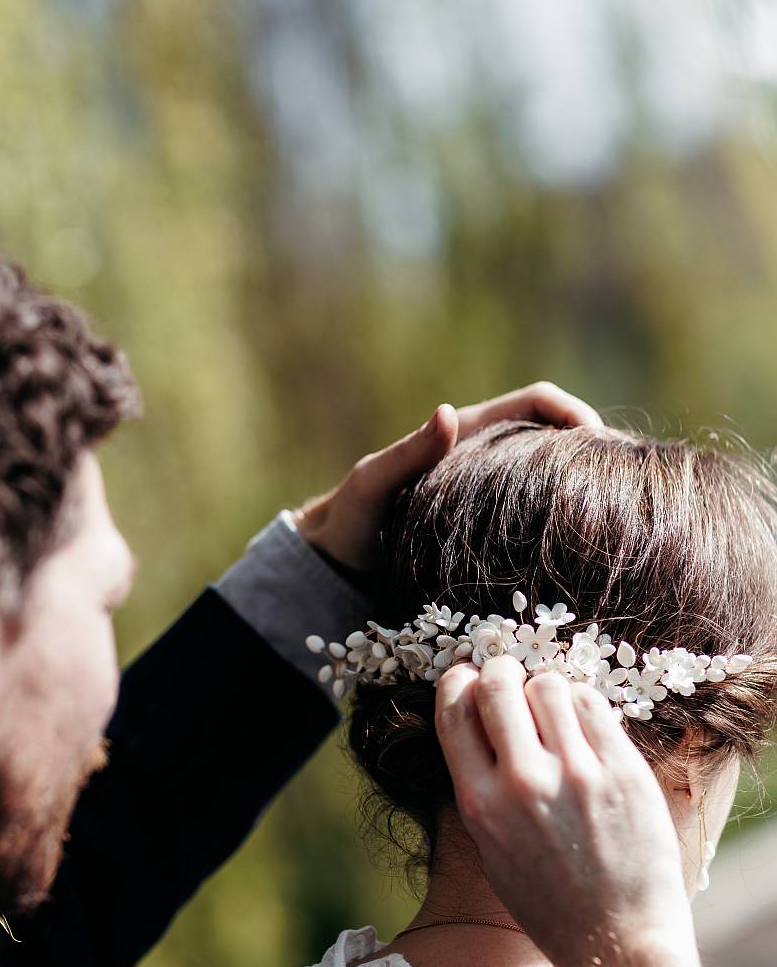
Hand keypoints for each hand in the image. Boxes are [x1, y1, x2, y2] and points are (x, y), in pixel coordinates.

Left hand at [294, 383, 600, 570]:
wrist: (335, 564)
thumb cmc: (348, 522)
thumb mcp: (369, 487)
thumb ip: (404, 453)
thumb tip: (445, 413)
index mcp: (465, 434)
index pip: (540, 402)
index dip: (578, 413)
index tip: (605, 447)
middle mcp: (488, 456)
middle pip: (561, 435)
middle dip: (599, 451)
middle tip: (632, 487)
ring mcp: (495, 492)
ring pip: (558, 475)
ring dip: (591, 486)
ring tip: (623, 519)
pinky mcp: (495, 526)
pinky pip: (545, 513)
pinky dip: (571, 519)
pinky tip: (588, 551)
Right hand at [434, 659, 702, 966]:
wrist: (617, 941)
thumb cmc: (550, 902)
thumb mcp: (491, 851)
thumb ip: (480, 788)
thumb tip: (478, 722)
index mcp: (481, 805)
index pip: (453, 711)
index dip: (457, 682)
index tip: (467, 678)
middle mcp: (524, 784)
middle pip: (498, 684)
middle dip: (499, 670)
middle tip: (509, 676)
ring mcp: (578, 774)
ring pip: (549, 684)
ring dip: (545, 687)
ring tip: (553, 707)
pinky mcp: (624, 771)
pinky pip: (594, 705)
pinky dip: (583, 704)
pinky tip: (584, 723)